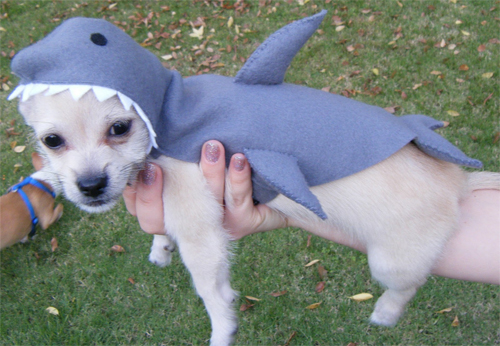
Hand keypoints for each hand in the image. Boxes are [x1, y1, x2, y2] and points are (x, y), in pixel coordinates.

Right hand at [122, 140, 287, 237]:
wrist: (276, 180)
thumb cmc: (227, 153)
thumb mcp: (196, 146)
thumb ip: (176, 141)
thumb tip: (158, 112)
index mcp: (173, 203)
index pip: (140, 208)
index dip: (137, 193)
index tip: (147, 166)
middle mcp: (190, 219)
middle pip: (155, 222)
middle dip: (155, 196)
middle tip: (159, 167)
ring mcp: (215, 224)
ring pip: (202, 209)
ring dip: (207, 175)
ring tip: (213, 146)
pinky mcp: (243, 223)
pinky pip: (237, 203)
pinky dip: (238, 179)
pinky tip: (240, 159)